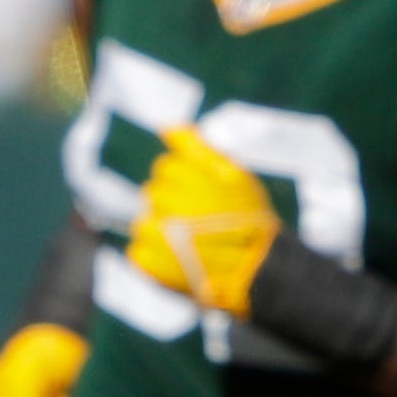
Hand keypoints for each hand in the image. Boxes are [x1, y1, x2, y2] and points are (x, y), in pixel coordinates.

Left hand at [124, 127, 280, 319]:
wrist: (258, 269)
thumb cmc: (249, 218)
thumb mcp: (234, 174)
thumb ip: (198, 149)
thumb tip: (167, 127)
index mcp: (181, 173)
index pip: (166, 168)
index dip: (186, 183)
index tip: (204, 198)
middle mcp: (161, 198)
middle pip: (154, 194)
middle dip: (173, 206)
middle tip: (199, 223)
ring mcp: (150, 231)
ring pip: (145, 223)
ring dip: (163, 232)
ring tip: (191, 245)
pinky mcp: (145, 260)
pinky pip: (139, 252)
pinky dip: (156, 258)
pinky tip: (181, 261)